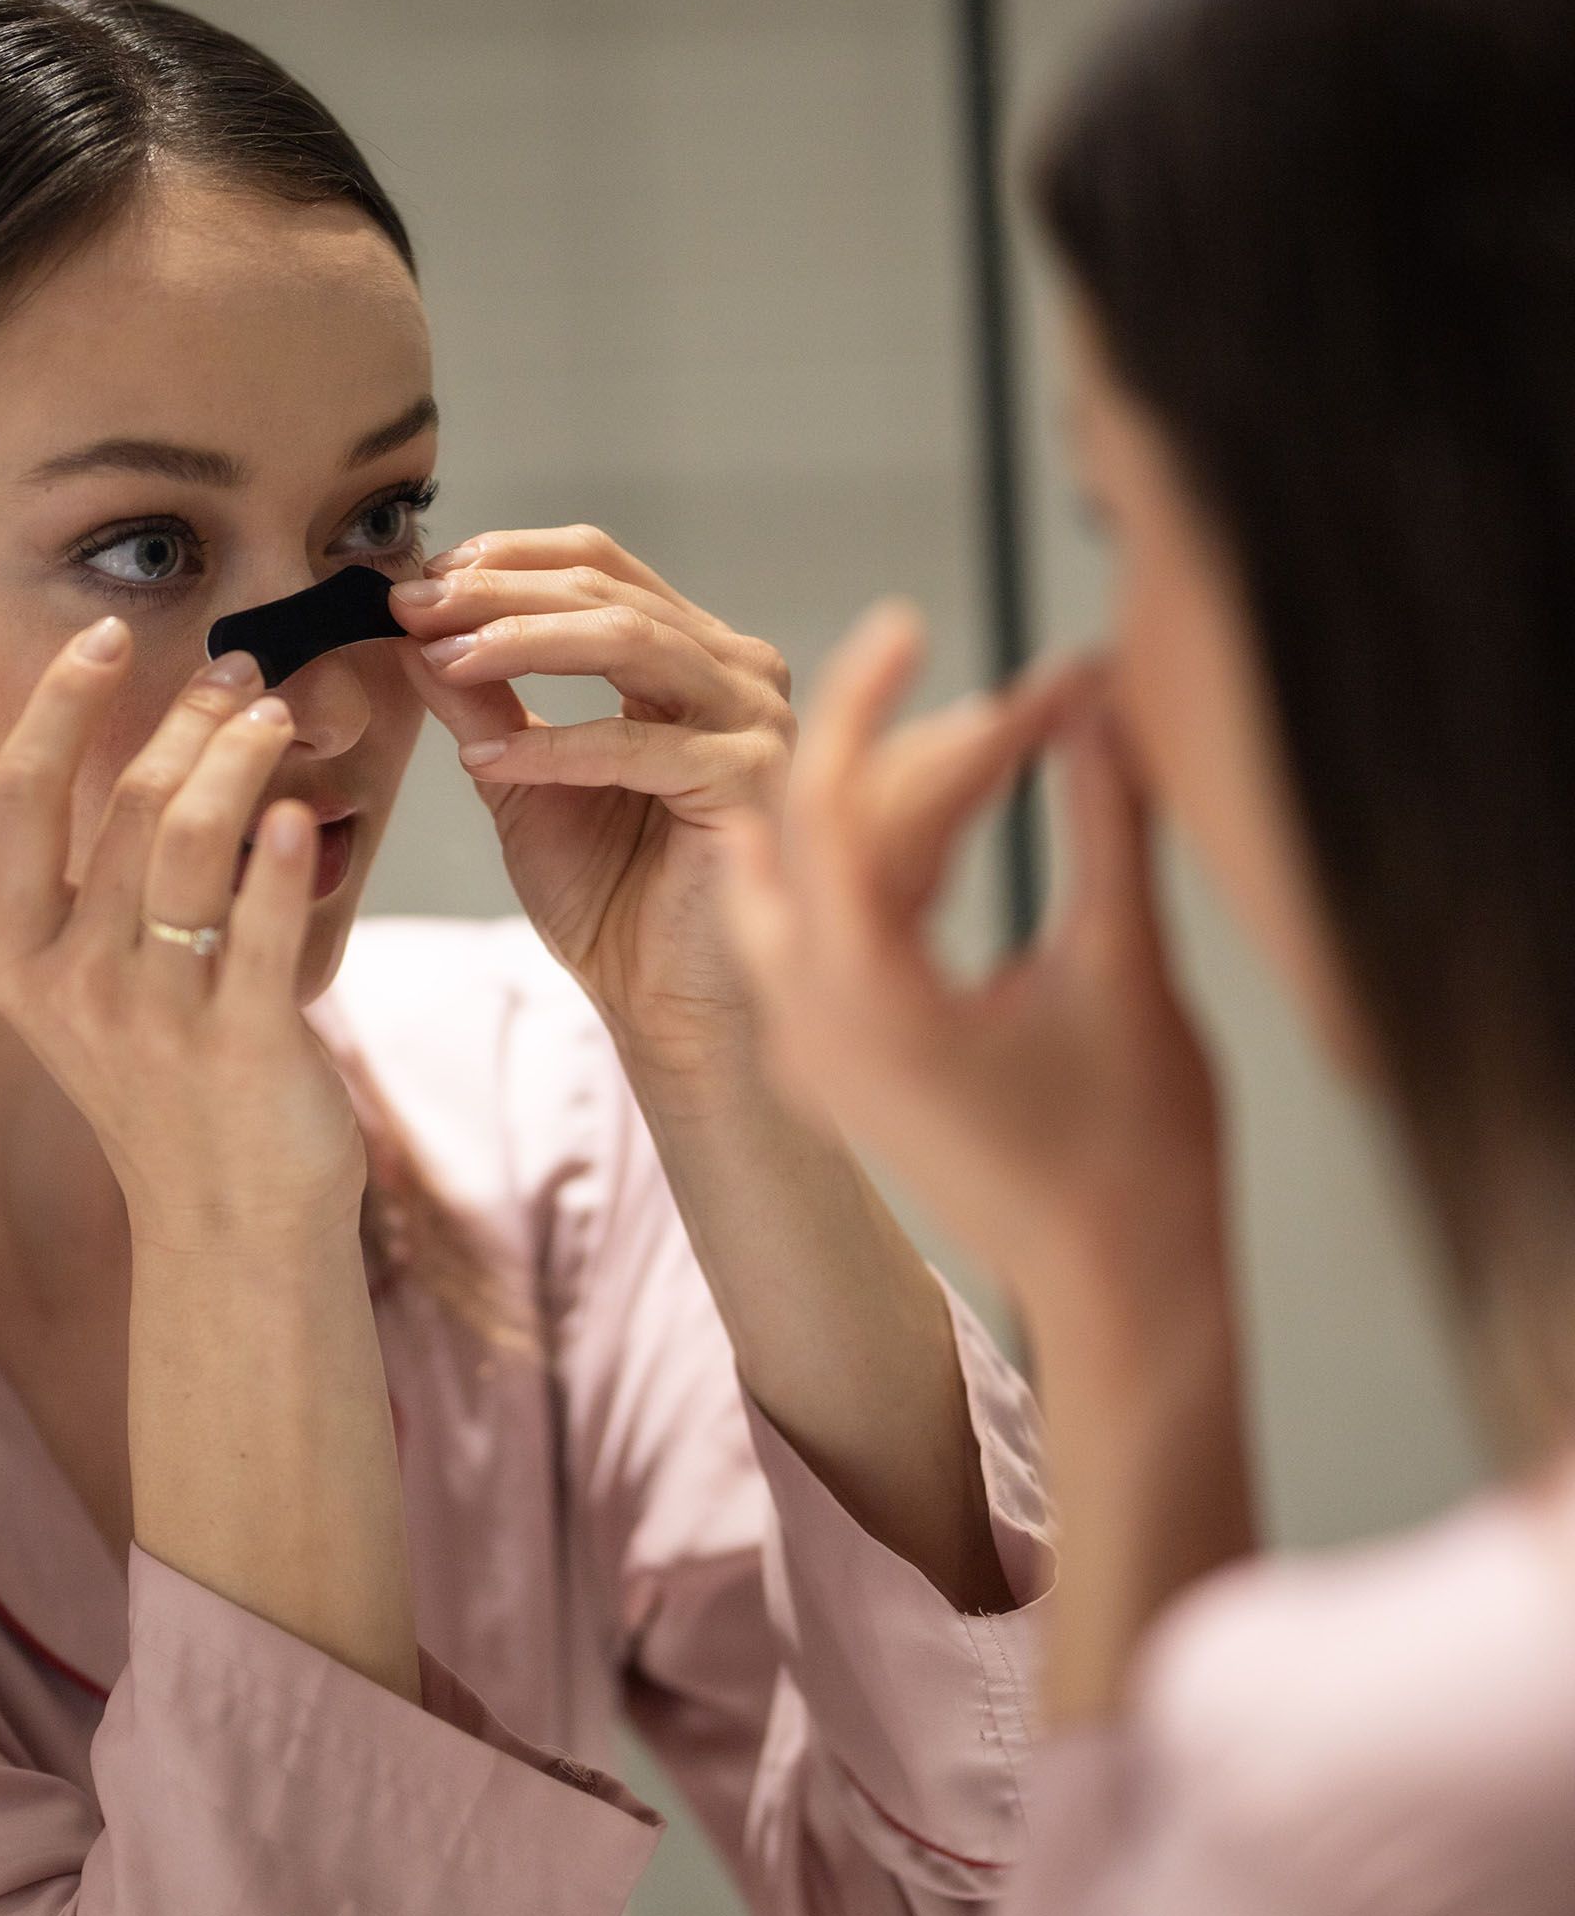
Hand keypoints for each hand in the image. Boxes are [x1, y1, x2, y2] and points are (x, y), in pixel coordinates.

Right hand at [0, 623, 366, 1251]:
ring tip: (280, 717)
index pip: (16, 796)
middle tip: (244, 674)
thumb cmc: (178, 1092)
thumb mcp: (100, 992)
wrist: (233, 1227)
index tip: (103, 633)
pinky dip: (281, 855)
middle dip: (188, 718)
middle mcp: (69, 983)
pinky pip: (257, 922)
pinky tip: (305, 811)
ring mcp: (150, 1017)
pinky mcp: (238, 1045)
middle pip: (126, 803)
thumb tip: (153, 745)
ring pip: (192, 839)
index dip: (56, 703)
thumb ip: (103, 887)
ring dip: (240, 758)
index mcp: (14, 958)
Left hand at [390, 526, 794, 1066]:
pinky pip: (639, 745)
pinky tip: (485, 762)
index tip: (413, 586)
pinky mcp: (754, 778)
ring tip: (441, 658)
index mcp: (691, 654)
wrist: (664, 1006)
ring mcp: (756, 718)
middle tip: (413, 607)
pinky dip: (554, 748)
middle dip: (497, 594)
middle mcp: (737, 671)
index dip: (502, 562)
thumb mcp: (520, 779)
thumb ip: (480, 701)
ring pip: (629, 641)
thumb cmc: (608, 899)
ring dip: (522, 642)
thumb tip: (413, 627)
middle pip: (608, 592)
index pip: (598, 566)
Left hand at [720, 600, 1227, 1322]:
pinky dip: (836, 876)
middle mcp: (814, 1028)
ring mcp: (817, 1059)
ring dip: (825, 812)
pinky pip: (800, 949)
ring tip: (890, 733)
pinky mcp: (838, 1077)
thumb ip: (1106, 822)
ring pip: (777, 896)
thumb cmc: (1138, 1151)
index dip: (863, 701)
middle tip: (892, 667)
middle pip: (781, 845)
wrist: (1122, 1291)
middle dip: (838, 749)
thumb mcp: (1124, 965)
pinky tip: (891, 829)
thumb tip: (1095, 696)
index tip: (897, 624)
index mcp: (868, 998)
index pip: (827, 808)